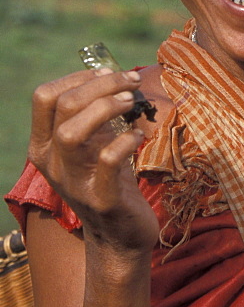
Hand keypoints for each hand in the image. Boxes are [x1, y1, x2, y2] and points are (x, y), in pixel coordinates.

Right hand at [28, 68, 159, 254]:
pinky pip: (106, 162)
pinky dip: (123, 142)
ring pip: (71, 132)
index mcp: (44, 144)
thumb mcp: (93, 145)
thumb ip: (92, 115)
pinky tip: (137, 136)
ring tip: (131, 102)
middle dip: (101, 85)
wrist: (120, 234)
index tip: (108, 72)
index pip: (44, 96)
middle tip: (131, 82)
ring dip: (106, 108)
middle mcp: (51, 162)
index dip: (77, 76)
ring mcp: (72, 182)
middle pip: (62, 107)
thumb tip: (110, 73)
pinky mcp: (100, 199)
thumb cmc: (109, 179)